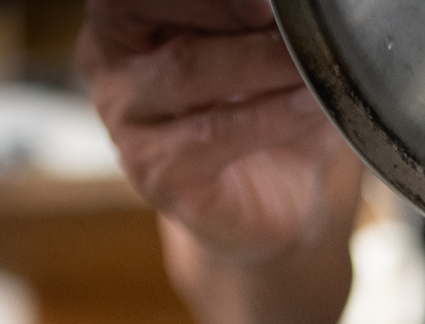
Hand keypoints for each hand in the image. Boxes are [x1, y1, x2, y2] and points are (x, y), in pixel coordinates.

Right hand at [78, 0, 360, 323]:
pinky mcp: (159, 174)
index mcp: (127, 17)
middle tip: (285, 16)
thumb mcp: (262, 46)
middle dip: (225, 6)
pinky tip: (310, 105)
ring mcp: (127, 122)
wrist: (277, 202)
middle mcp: (111, 61)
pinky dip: (271, 115)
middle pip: (147, 9)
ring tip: (312, 60)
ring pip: (186, 69)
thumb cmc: (265, 105)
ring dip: (260, 59)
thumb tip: (299, 4)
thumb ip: (262, 18)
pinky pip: (213, 135)